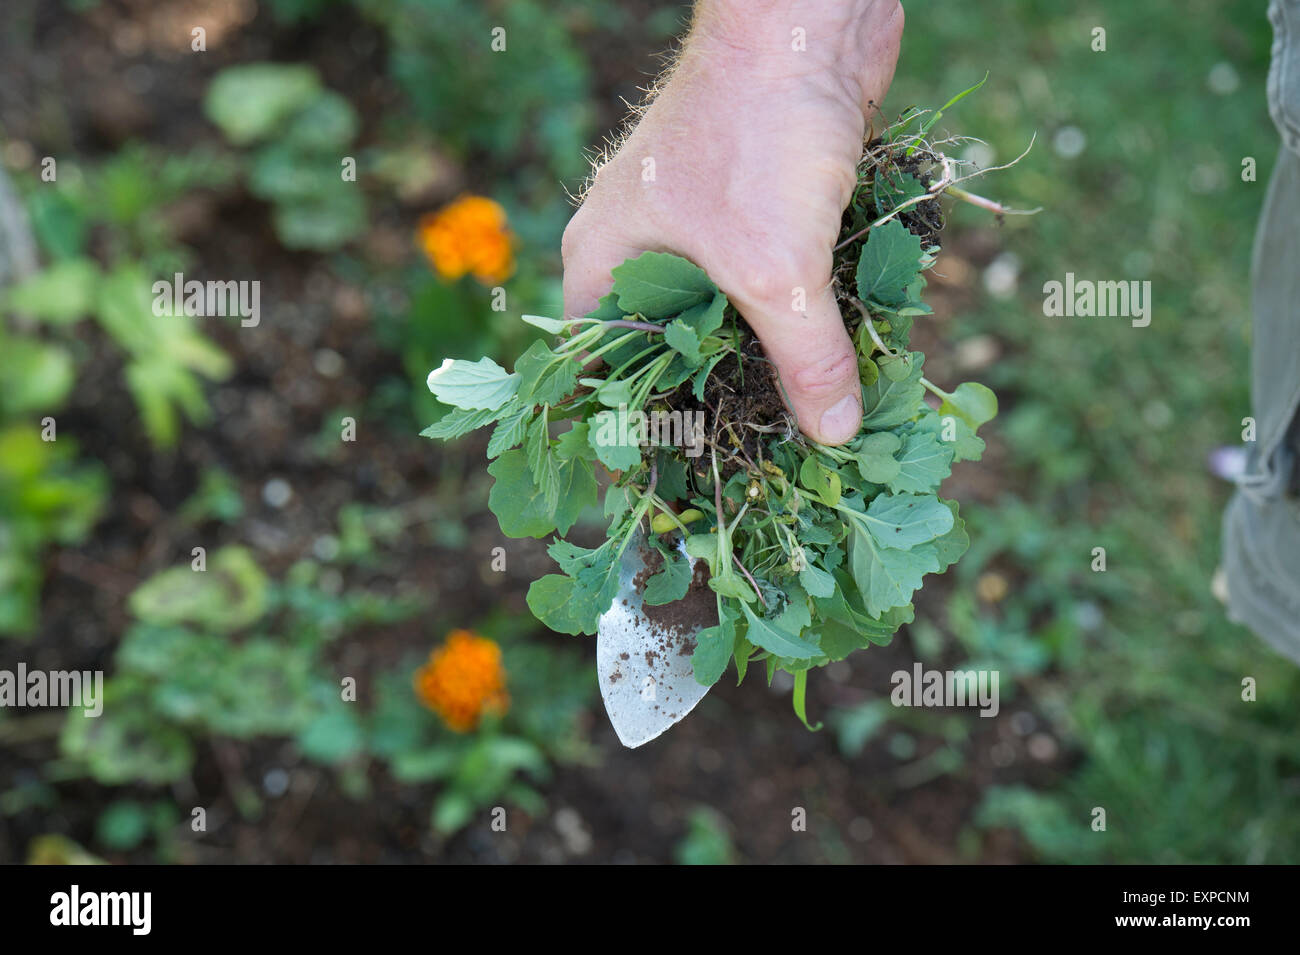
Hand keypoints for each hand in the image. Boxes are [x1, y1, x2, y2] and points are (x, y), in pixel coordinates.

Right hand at [562, 0, 903, 444]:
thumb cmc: (756, 131)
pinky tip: (836, 364)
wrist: (808, 17)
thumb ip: (803, 358)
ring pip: (728, 322)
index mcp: (603, 263)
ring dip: (766, 367)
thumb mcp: (776, 267)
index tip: (665, 491)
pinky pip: (772, 287)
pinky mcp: (759, 210)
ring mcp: (701, 230)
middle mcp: (643, 252)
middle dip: (712, 408)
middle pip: (669, 356)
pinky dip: (800, 322)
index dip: (626, 434)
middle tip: (751, 468)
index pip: (598, 374)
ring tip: (802, 431)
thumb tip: (834, 434)